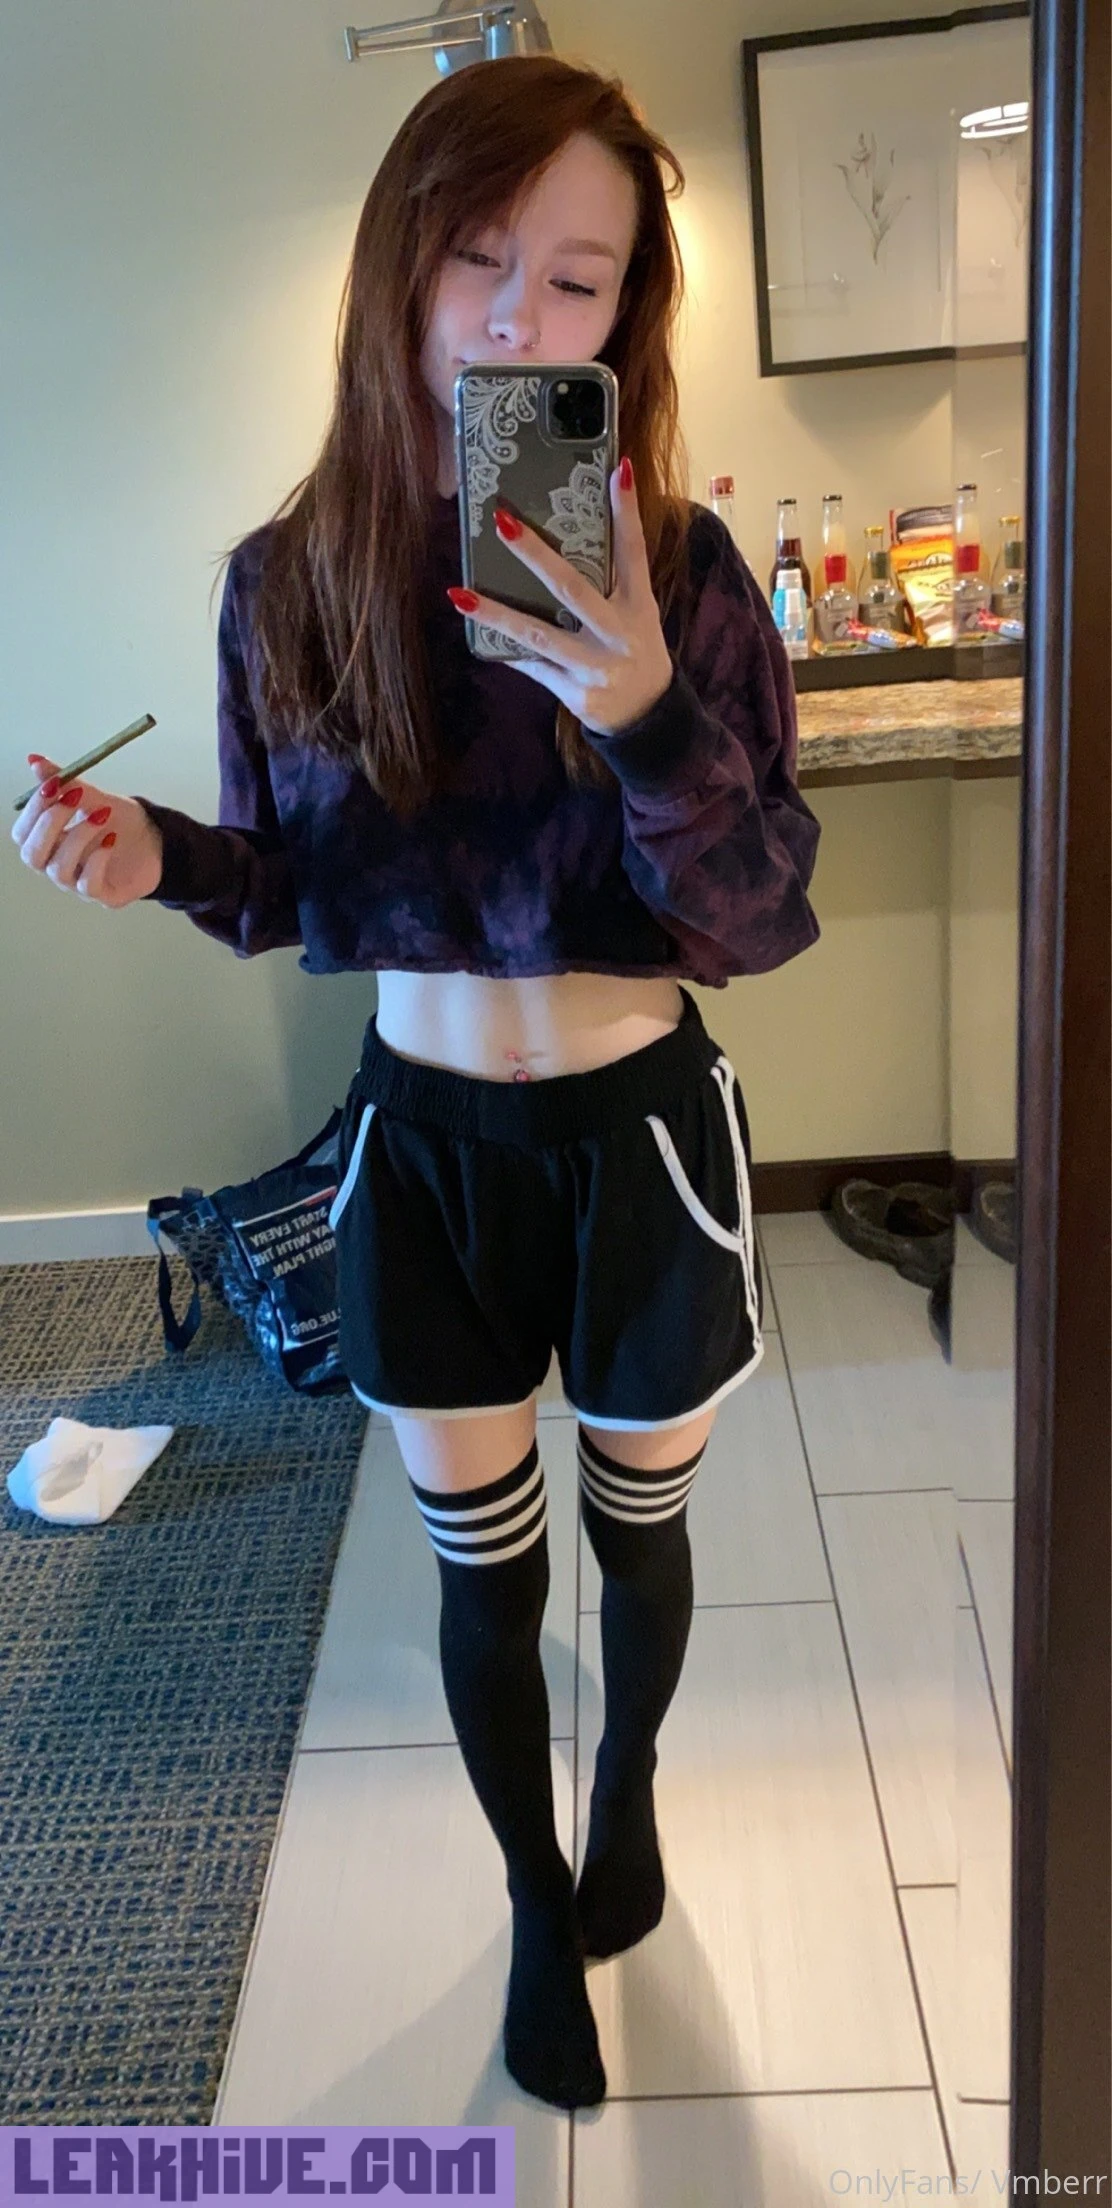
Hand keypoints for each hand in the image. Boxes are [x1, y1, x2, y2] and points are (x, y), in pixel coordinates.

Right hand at [10, 754, 162, 906]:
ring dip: (78, 837)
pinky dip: (97, 860)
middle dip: (49, 824)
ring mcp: (79, 884)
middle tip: (74, 798)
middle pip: (32, 855)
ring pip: (58, 870)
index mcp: (50, 843)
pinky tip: (112, 839)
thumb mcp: (96, 799)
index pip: (23, 833)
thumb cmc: (122, 823)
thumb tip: (35, 761)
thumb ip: (67, 784)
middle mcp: (58, 865)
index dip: (33, 810)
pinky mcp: (104, 896)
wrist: (160, 842)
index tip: (53, 784)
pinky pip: (88, 885)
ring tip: (102, 815)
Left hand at [446, 456, 674, 735]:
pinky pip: (534, 667)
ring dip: (497, 614)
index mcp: (638, 607)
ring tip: (459, 594)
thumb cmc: (634, 651)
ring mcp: (595, 667)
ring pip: (539, 636)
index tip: (619, 470)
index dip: (627, 512)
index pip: (633, 552)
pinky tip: (479, 634)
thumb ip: (614, 578)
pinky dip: (508, 650)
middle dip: (536, 556)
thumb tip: (578, 530)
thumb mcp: (638, 614)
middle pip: (573, 589)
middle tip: (503, 523)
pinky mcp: (575, 693)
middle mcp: (618, 634)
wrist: (646, 718)